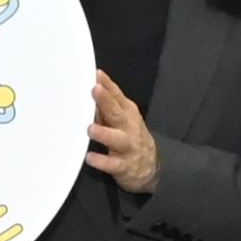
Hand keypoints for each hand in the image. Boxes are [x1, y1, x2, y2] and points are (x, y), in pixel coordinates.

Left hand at [88, 73, 160, 196]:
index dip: (107, 84)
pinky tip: (90, 157)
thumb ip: (107, 104)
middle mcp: (128, 127)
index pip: (117, 95)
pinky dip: (102, 161)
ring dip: (104, 133)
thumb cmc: (131, 137)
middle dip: (105, 101)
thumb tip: (90, 88)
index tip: (96, 75)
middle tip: (94, 91)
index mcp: (127, 113)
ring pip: (116, 139)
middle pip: (117, 112)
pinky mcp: (124, 166)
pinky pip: (113, 164)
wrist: (151, 166)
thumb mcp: (124, 117)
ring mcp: (127, 147)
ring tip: (91, 129)